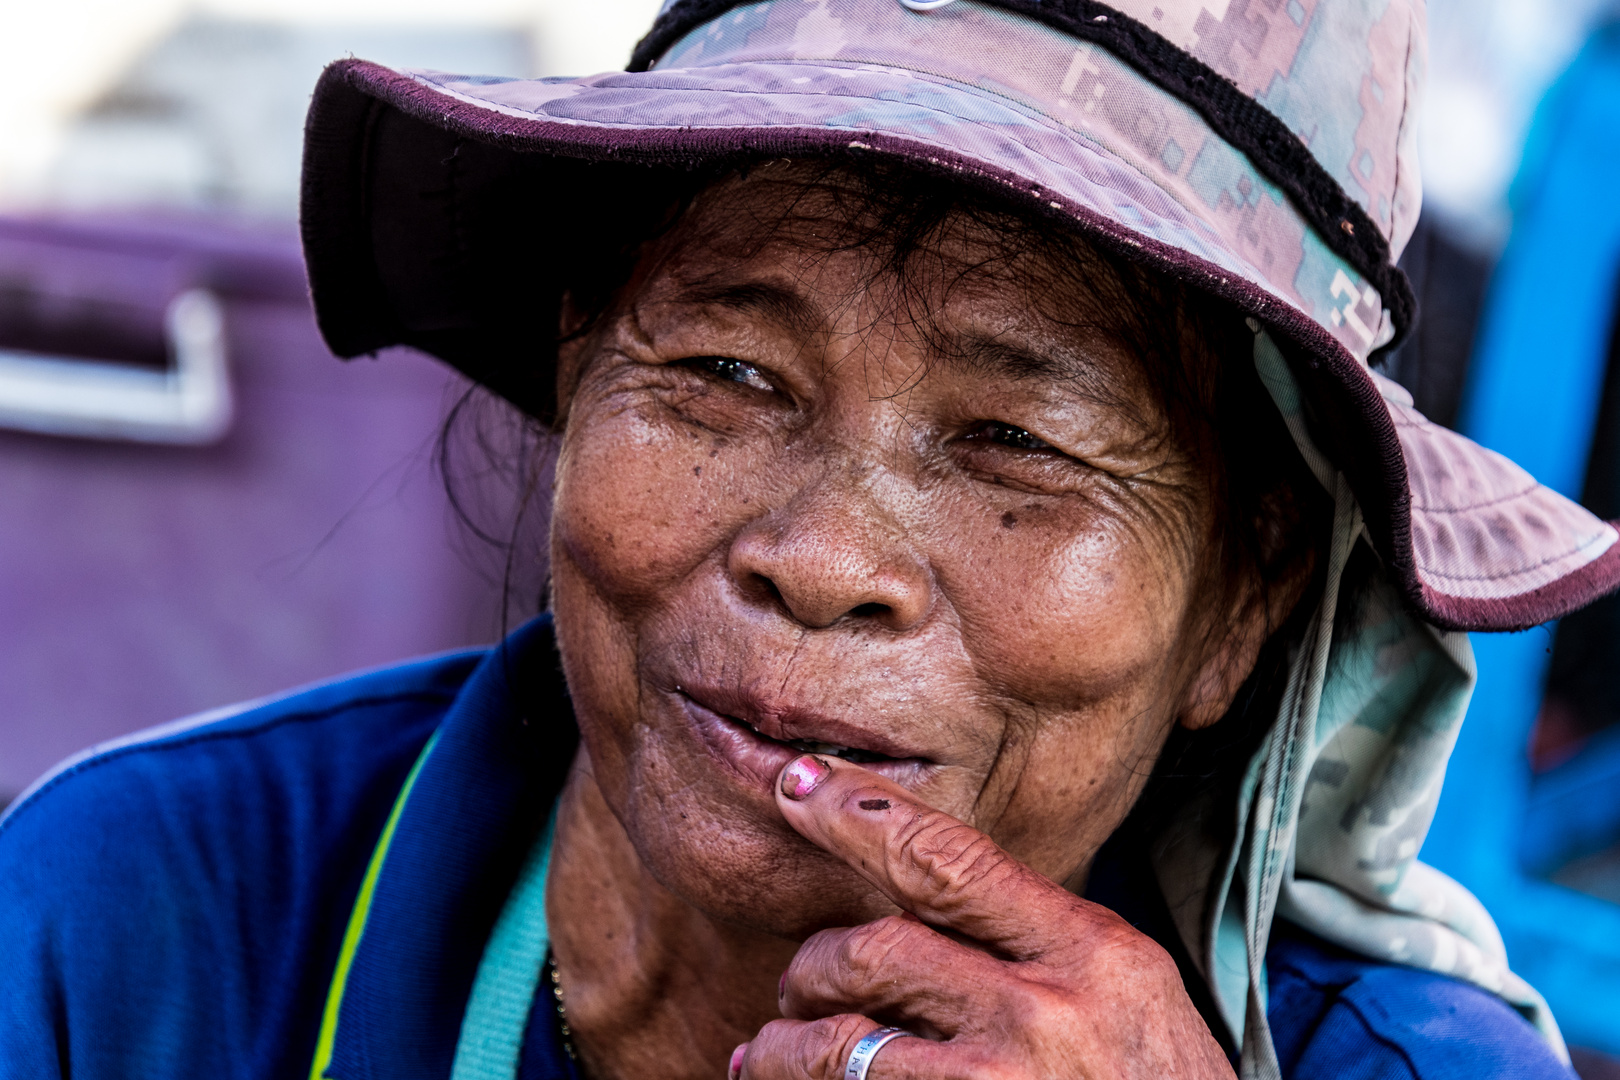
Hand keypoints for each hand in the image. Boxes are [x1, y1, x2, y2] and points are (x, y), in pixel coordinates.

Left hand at [727, 754, 1234, 1079]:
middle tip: (801, 985)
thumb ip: (1035, 942)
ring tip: (775, 1051)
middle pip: (876, 948)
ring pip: (840, 1041)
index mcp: (1093, 952)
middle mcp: (1046, 1014)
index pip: (950, 859)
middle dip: (815, 963)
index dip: (856, 813)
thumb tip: (916, 899)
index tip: (795, 784)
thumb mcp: (1128, 997)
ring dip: (788, 1044)